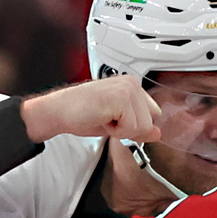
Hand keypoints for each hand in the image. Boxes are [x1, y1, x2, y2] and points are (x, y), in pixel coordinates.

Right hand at [20, 76, 162, 143]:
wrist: (59, 111)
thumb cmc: (82, 113)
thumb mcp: (117, 122)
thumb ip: (138, 126)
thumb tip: (157, 133)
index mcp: (132, 85)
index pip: (153, 114)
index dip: (135, 125)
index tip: (115, 120)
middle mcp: (132, 83)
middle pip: (150, 122)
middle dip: (129, 129)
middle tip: (107, 120)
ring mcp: (127, 89)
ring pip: (142, 127)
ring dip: (121, 131)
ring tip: (104, 118)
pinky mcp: (121, 98)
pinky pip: (131, 128)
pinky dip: (116, 131)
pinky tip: (102, 119)